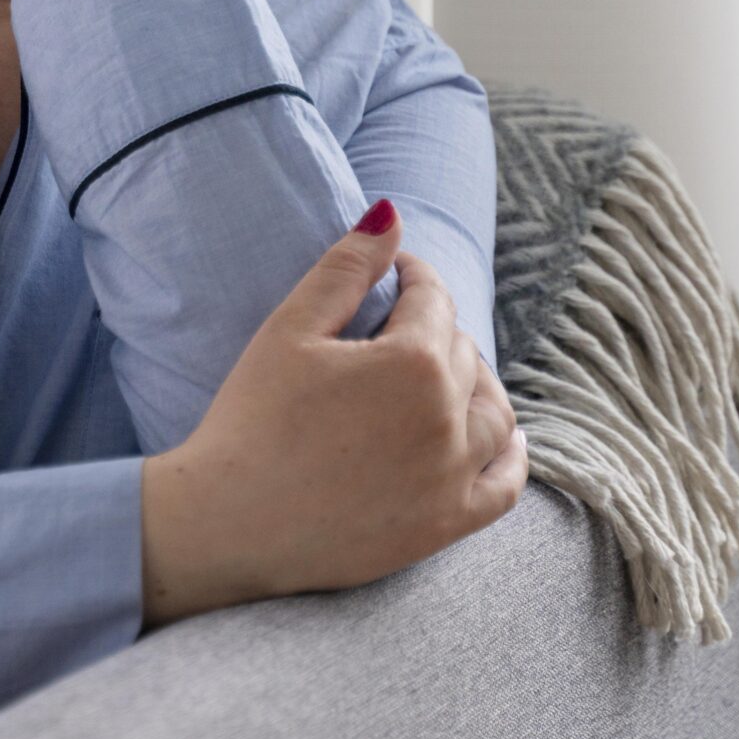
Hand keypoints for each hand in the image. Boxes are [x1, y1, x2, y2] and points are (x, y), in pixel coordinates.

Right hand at [139, 207, 527, 629]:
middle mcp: (447, 418)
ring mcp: (453, 477)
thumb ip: (346, 268)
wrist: (227, 523)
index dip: (412, 278)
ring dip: (475, 384)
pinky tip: (501, 439)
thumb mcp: (289, 329)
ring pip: (494, 412)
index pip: (433, 299)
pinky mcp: (447, 524)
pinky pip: (505, 485)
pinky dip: (511, 456)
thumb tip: (391, 214)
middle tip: (395, 330)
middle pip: (463, 353)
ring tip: (442, 377)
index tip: (393, 275)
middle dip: (434, 330)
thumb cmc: (249, 420)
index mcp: (411, 362)